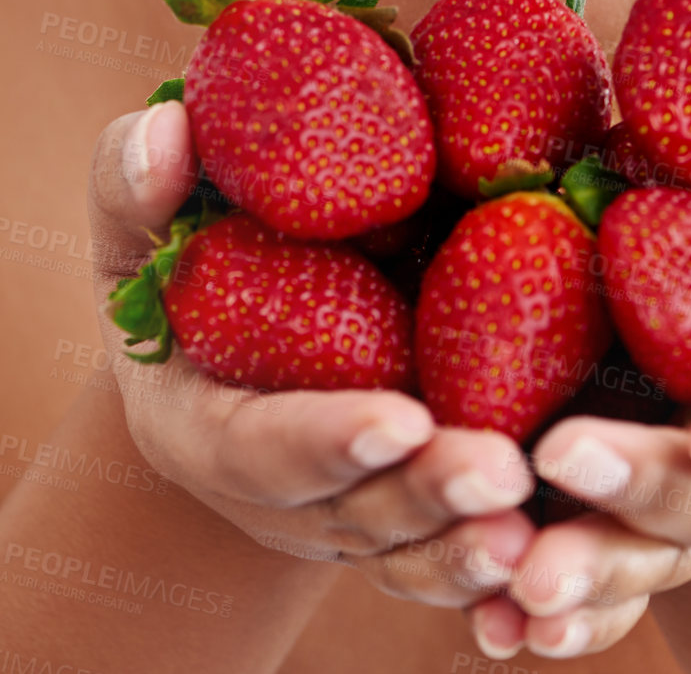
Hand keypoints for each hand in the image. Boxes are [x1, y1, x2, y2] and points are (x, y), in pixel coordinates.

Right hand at [89, 100, 536, 605]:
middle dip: (423, 495)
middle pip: (354, 512)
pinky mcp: (405, 509)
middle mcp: (278, 492)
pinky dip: (497, 560)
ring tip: (535, 526)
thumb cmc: (175, 257)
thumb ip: (135, 181)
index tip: (400, 421)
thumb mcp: (136, 222)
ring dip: (471, 545)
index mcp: (202, 425)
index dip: (326, 438)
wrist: (226, 330)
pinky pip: (449, 548)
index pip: (261, 446)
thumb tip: (168, 130)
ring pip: (410, 549)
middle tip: (499, 471)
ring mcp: (345, 513)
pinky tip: (555, 542)